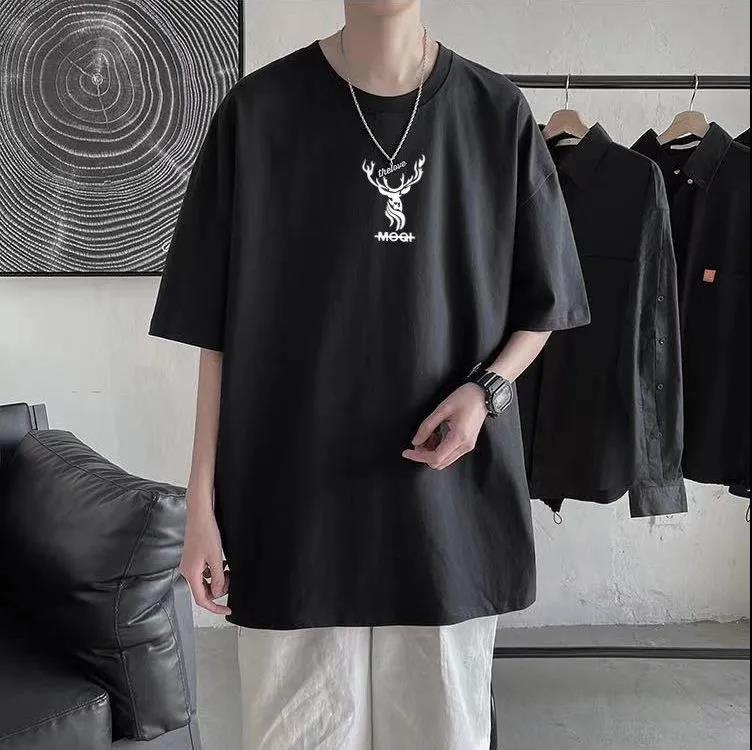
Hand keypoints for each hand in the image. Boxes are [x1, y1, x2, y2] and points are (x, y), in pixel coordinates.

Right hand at [180, 495, 230, 615]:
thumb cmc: (205, 532)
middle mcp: (188, 570)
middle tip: (230, 577)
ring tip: (227, 567)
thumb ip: (217, 578)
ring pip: (206, 580)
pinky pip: (206, 571)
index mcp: (191, 574)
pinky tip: (222, 561)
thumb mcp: (215, 558)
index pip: (202, 599)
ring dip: (218, 577)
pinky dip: (215, 569)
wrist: (200, 513)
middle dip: (219, 588)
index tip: (227, 610)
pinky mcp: (194, 557)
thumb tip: (218, 593)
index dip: (215, 607)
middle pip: (204, 590)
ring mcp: (190, 564)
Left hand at [402, 383, 487, 469]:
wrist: (483, 394)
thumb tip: (416, 441)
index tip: (406, 452)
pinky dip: (438, 448)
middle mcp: (464, 446)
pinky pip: (449, 454)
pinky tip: (436, 435)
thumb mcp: (442, 409)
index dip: (418, 456)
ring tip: (429, 434)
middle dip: (424, 454)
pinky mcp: (467, 444)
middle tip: (419, 440)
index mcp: (459, 438)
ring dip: (431, 451)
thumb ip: (427, 426)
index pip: (435, 458)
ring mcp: (467, 446)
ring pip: (443, 460)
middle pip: (439, 463)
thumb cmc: (465, 398)